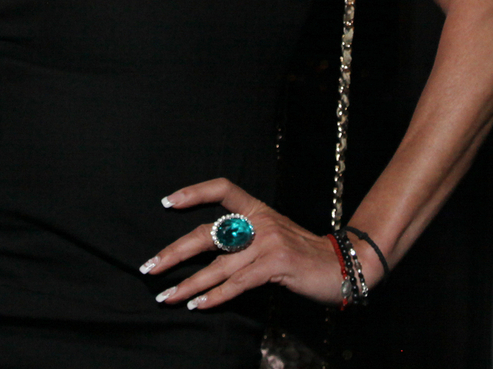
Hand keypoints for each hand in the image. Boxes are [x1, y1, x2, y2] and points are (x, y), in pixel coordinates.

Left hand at [140, 177, 348, 309]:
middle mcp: (260, 221)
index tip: (166, 203)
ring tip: (166, 295)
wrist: (342, 266)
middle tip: (150, 266)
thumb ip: (244, 238)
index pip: (222, 189)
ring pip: (217, 265)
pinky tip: (197, 304)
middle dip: (174, 253)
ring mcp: (268, 243)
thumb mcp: (273, 236)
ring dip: (188, 284)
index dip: (194, 193)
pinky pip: (237, 283)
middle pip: (207, 233)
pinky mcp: (275, 265)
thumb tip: (205, 252)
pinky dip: (214, 296)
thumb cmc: (303, 254)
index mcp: (258, 210)